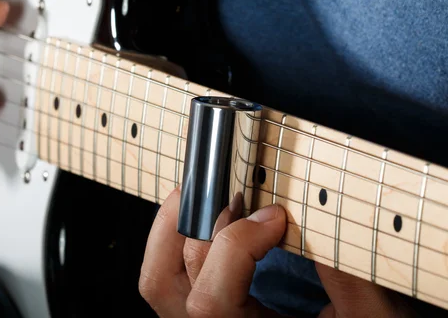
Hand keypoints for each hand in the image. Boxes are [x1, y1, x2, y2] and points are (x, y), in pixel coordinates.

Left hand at [139, 188, 415, 316]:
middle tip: (236, 197)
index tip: (274, 217)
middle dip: (201, 228)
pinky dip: (174, 237)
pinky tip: (204, 215)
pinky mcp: (199, 308)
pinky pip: (166, 273)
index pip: (211, 302)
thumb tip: (319, 213)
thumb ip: (344, 277)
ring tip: (206, 196)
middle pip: (169, 282)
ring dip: (172, 227)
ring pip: (157, 277)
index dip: (236, 248)